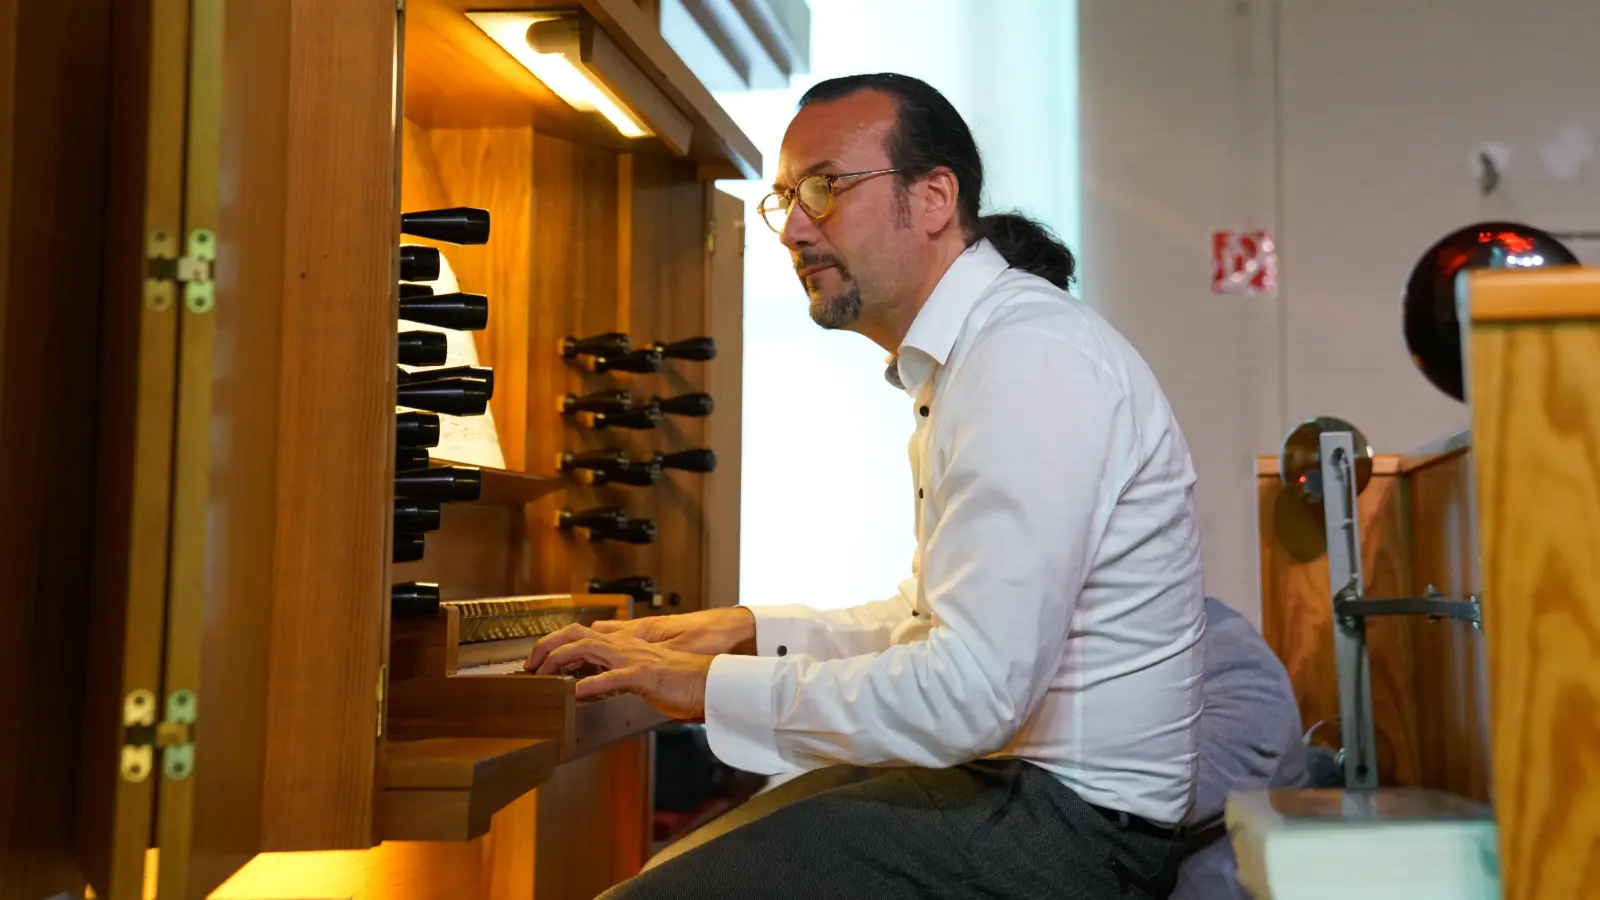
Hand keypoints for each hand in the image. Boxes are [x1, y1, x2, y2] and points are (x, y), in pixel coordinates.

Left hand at [527, 607, 754, 668]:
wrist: (709, 682)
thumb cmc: (677, 681)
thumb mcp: (639, 674)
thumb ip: (614, 673)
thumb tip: (587, 683)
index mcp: (622, 645)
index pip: (580, 635)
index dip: (554, 645)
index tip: (536, 662)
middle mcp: (624, 645)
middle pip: (575, 634)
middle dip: (547, 647)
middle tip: (529, 667)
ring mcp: (632, 659)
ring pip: (588, 648)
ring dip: (560, 661)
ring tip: (542, 677)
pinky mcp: (643, 675)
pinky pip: (612, 678)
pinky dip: (590, 685)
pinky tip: (574, 694)